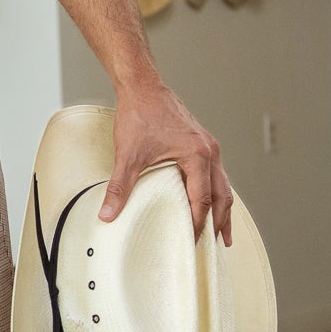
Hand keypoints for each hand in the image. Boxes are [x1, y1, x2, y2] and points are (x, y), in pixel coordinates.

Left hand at [102, 81, 232, 243]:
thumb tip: (108, 214)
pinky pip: (216, 173)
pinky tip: (208, 200)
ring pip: (222, 184)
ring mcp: (208, 146)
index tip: (191, 241)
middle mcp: (209, 151)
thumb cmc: (139, 115)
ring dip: (222, 208)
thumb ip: (119, 188)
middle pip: (222, 195)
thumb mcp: (128, 155)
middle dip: (221, 222)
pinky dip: (215, 191)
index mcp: (198, 155)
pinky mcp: (202, 142)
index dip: (197, 223)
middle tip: (217, 245)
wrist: (142, 86)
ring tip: (222, 230)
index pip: (201, 200)